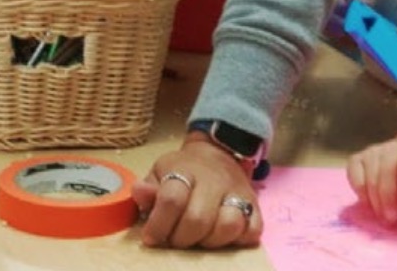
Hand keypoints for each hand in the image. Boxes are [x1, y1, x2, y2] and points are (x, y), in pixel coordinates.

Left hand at [131, 136, 262, 248]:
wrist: (217, 155)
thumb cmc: (183, 172)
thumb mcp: (160, 172)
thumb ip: (149, 188)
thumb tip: (141, 193)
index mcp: (185, 171)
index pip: (172, 199)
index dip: (159, 224)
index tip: (151, 238)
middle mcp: (214, 181)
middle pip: (198, 219)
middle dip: (182, 239)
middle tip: (175, 240)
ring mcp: (238, 193)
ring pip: (229, 225)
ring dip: (210, 241)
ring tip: (199, 239)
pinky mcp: (255, 206)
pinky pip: (252, 231)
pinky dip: (238, 240)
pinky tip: (223, 237)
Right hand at [346, 138, 396, 223]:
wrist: (395, 174)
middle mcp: (388, 148)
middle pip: (386, 170)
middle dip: (388, 197)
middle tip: (391, 218)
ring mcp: (370, 152)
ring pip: (370, 176)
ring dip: (375, 200)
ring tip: (381, 216)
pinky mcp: (356, 160)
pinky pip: (354, 175)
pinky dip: (360, 191)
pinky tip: (367, 203)